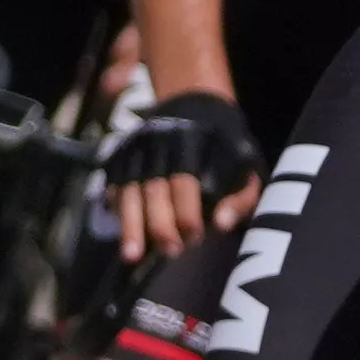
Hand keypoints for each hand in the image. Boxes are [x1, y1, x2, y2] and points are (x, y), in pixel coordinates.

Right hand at [104, 87, 266, 264]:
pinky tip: (119, 233)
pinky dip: (116, 209)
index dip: (187, 212)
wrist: (193, 105)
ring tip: (131, 255)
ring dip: (129, 224)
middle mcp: (160, 149)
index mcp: (194, 147)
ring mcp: (137, 153)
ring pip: (129, 190)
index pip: (185, 183)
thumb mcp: (246, 167)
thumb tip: (221, 224)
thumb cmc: (225, 149)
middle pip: (154, 189)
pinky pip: (113, 185)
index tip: (194, 237)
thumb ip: (239, 197)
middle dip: (160, 224)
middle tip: (171, 251)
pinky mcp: (121, 158)